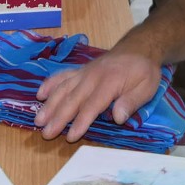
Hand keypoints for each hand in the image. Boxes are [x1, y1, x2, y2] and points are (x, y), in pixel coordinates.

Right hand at [34, 51, 162, 140]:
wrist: (138, 47)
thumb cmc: (143, 71)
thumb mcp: (147, 87)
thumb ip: (132, 101)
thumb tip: (118, 118)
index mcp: (109, 82)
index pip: (92, 105)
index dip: (81, 121)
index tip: (71, 136)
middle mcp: (92, 77)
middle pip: (72, 99)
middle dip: (58, 117)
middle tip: (45, 133)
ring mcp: (84, 72)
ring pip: (63, 89)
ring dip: (50, 104)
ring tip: (38, 119)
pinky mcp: (80, 70)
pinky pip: (62, 76)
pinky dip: (50, 84)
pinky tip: (40, 94)